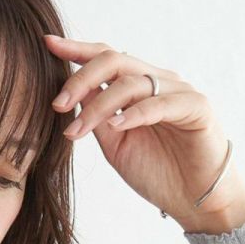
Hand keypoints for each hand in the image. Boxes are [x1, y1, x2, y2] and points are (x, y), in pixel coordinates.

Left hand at [42, 34, 244, 230]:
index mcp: (138, 87)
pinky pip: (160, 104)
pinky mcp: (197, 107)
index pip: (106, 58)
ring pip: (132, 83)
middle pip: (115, 61)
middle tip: (57, 104)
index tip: (47, 44)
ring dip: (99, 107)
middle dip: (81, 79)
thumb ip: (98, 117)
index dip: (77, 50)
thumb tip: (73, 92)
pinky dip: (135, 113)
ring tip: (76, 132)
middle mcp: (158, 82)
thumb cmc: (157, 172)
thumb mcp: (116, 144)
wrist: (195, 200)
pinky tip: (117, 125)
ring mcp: (178, 91)